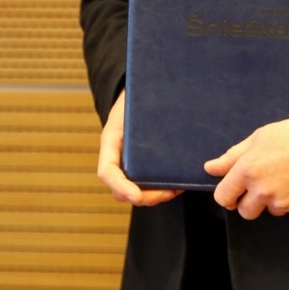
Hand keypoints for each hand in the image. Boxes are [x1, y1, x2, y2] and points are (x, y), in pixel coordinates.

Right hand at [97, 91, 181, 206]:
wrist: (141, 92)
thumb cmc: (136, 97)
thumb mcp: (134, 101)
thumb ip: (140, 114)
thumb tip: (167, 123)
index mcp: (110, 142)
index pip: (107, 172)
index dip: (120, 187)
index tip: (137, 196)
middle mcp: (116, 158)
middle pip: (122, 191)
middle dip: (146, 197)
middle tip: (170, 192)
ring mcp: (127, 165)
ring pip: (137, 192)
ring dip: (157, 196)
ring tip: (178, 188)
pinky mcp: (141, 167)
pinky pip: (147, 186)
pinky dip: (163, 190)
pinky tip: (181, 183)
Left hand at [205, 118, 288, 219]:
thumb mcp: (258, 139)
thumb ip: (231, 157)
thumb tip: (210, 168)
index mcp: (248, 172)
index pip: (223, 197)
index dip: (227, 195)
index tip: (233, 191)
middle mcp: (264, 192)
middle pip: (246, 212)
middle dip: (250, 202)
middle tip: (263, 185)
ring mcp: (285, 204)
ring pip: (271, 211)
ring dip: (274, 201)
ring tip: (288, 178)